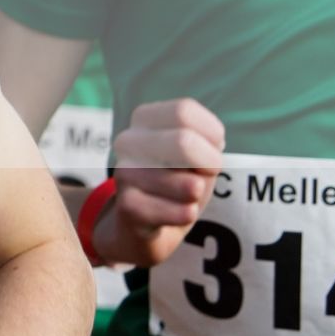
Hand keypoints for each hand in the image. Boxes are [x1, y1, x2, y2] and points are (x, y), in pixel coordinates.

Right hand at [100, 97, 224, 267]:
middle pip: (183, 142)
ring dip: (197, 195)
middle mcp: (128, 141)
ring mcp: (125, 173)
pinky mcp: (128, 207)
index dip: (210, 134)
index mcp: (144, 118)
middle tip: (202, 176)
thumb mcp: (196, 155)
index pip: (184, 111)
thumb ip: (205, 142)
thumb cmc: (175, 181)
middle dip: (209, 164)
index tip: (208, 150)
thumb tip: (205, 161)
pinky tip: (178, 213)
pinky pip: (181, 212)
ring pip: (188, 185)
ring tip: (183, 198)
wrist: (138, 224)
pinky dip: (189, 215)